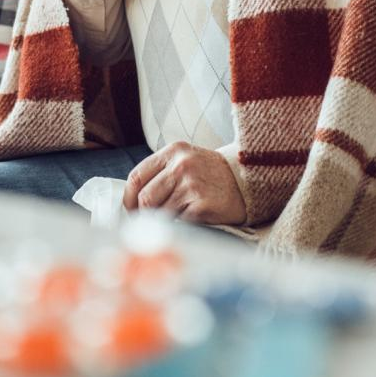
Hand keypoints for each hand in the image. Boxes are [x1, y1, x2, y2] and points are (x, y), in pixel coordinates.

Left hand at [123, 142, 246, 225]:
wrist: (247, 181)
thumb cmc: (211, 175)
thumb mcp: (185, 161)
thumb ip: (160, 174)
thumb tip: (133, 200)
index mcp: (173, 152)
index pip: (137, 176)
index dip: (129, 197)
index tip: (130, 209)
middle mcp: (181, 165)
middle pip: (145, 197)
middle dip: (143, 213)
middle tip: (148, 221)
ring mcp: (192, 184)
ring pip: (160, 212)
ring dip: (165, 219)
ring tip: (177, 216)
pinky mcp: (202, 204)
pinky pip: (179, 222)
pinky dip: (182, 225)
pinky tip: (193, 218)